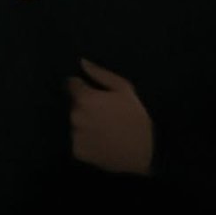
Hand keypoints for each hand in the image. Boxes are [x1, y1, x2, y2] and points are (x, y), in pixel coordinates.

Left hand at [68, 60, 153, 175]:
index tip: (93, 93)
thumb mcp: (124, 89)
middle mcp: (75, 116)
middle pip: (73, 105)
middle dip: (83, 105)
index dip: (81, 86)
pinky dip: (84, 140)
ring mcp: (75, 135)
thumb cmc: (135, 117)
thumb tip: (82, 62)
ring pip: (74, 123)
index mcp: (85, 98)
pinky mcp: (77, 151)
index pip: (71, 85)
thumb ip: (100, 74)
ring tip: (102, 128)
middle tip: (102, 113)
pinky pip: (76, 141)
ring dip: (83, 123)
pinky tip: (100, 141)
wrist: (144, 152)